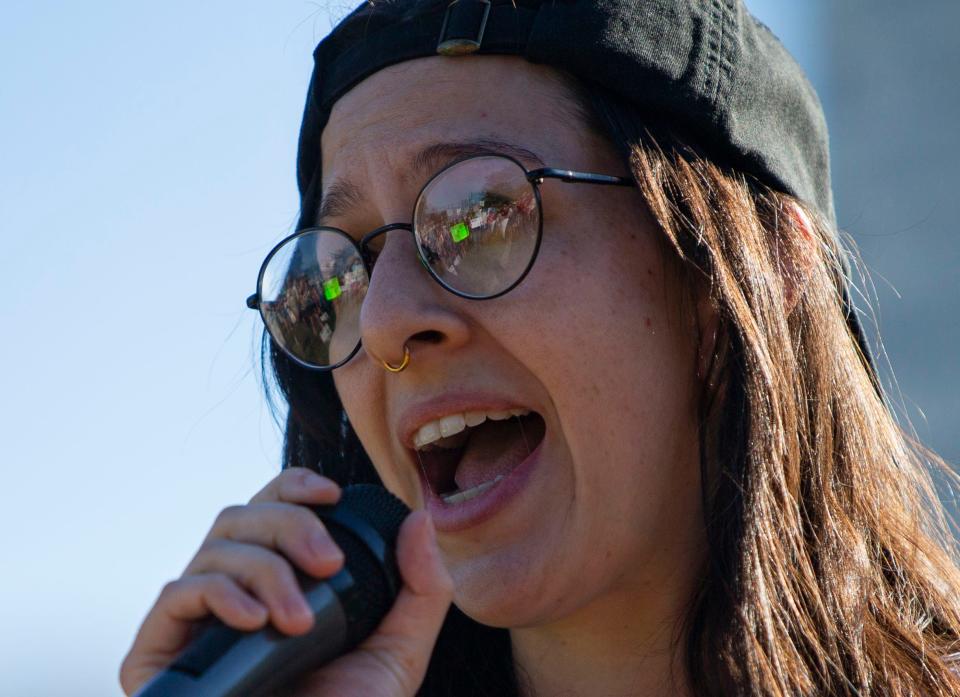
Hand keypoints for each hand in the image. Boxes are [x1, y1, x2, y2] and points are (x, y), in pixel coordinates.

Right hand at [119, 468, 452, 696]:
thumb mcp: (399, 652)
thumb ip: (422, 588)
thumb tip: (420, 520)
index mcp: (280, 581)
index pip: (273, 507)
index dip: (295, 486)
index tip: (332, 494)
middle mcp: (233, 592)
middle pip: (243, 516)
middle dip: (290, 525)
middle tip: (328, 563)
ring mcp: (194, 622)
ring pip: (216, 547)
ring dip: (265, 569)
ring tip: (299, 620)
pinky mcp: (157, 653)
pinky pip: (176, 593)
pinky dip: (218, 593)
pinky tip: (255, 621)